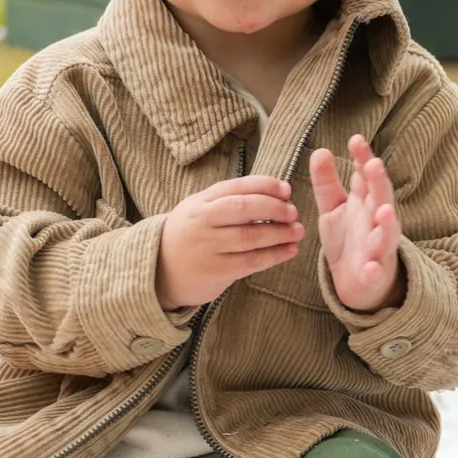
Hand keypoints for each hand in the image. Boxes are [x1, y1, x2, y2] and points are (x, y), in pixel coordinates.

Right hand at [154, 175, 302, 310]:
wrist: (159, 271)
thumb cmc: (189, 236)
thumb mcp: (198, 210)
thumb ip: (228, 200)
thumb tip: (273, 194)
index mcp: (200, 202)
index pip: (236, 187)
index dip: (264, 185)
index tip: (286, 189)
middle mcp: (202, 222)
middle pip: (244, 209)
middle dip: (274, 208)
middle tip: (293, 212)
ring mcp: (208, 247)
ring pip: (250, 236)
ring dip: (279, 233)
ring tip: (298, 231)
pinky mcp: (216, 271)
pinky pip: (251, 261)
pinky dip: (274, 255)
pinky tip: (289, 251)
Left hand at [309, 133, 403, 313]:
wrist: (357, 280)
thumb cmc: (348, 238)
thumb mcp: (333, 207)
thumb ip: (327, 182)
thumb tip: (319, 150)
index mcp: (366, 201)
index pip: (367, 175)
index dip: (363, 158)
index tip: (355, 140)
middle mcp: (376, 220)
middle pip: (381, 197)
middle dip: (379, 182)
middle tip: (373, 164)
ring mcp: (378, 246)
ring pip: (386, 233)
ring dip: (387, 223)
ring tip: (383, 211)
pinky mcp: (373, 272)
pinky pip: (375, 271)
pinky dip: (374, 270)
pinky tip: (370, 268)